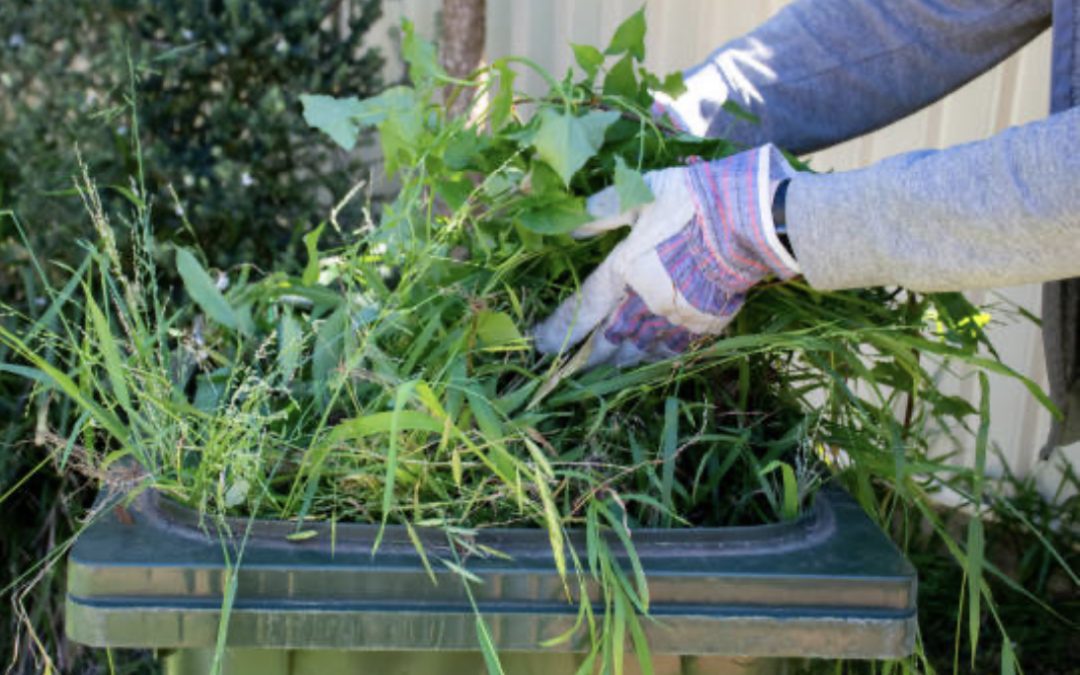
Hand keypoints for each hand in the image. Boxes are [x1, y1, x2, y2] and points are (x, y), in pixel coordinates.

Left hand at [533, 144, 799, 367]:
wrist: (752, 222)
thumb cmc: (695, 202)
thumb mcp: (644, 192)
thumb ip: (604, 210)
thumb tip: (570, 224)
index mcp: (624, 270)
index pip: (582, 309)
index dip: (558, 330)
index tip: (540, 346)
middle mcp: (644, 303)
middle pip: (606, 340)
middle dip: (585, 356)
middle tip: (566, 369)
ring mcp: (676, 318)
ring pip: (638, 352)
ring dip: (616, 362)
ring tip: (601, 367)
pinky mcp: (705, 325)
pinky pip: (671, 351)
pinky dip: (653, 358)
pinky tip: (644, 361)